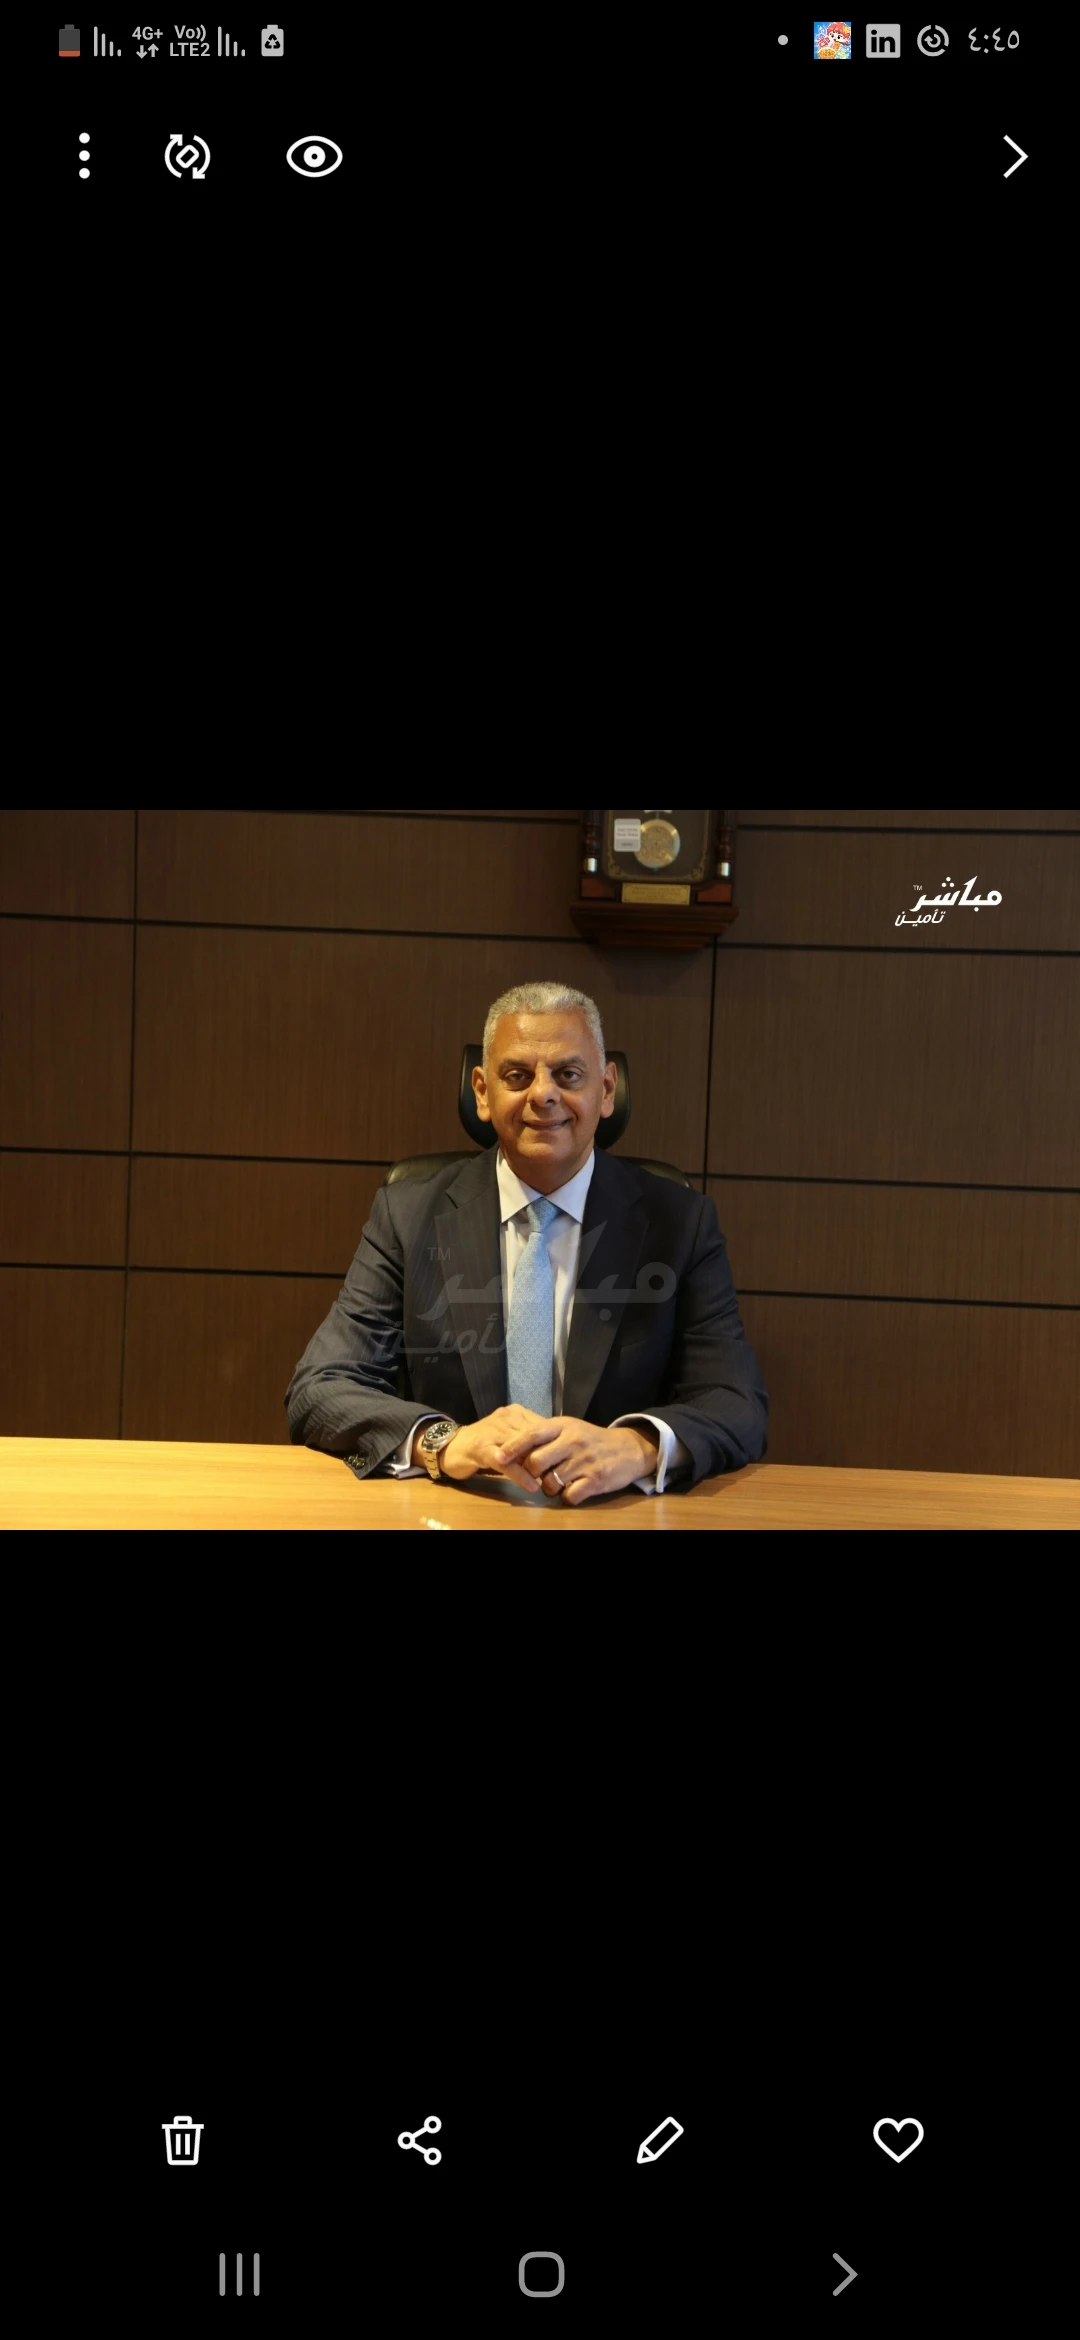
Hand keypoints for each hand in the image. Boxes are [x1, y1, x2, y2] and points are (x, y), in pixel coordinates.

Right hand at [435, 1406, 551, 1491]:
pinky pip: (506, 1463)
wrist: (450, 1447)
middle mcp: (505, 1417)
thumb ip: (528, 1440)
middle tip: (560, 1472)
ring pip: (521, 1448)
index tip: (565, 1459)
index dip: (554, 1443)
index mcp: (515, 1413)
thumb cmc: (484, 1444)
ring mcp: (492, 1432)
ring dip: (536, 1466)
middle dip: (547, 1455)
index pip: (542, 1426)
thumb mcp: (509, 1436)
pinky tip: (531, 1485)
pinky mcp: (482, 1448)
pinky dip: (520, 1475)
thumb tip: (555, 1453)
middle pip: (534, 1436)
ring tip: (550, 1480)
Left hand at [495, 1416, 660, 1505]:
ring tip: (553, 1485)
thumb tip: (514, 1446)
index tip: (499, 1456)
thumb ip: (546, 1435)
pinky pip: (569, 1495)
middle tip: (535, 1476)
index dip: (513, 1446)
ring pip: (550, 1482)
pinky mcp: (596, 1480)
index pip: (532, 1434)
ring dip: (547, 1488)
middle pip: (536, 1461)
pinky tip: (570, 1492)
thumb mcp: (570, 1429)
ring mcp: (585, 1461)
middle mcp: (573, 1442)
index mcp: (564, 1426)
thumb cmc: (592, 1440)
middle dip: (530, 1473)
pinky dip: (566, 1498)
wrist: (629, 1449)